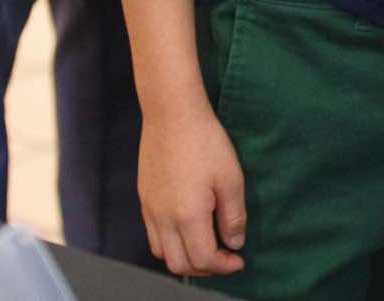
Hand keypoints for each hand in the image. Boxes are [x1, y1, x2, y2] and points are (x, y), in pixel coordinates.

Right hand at [137, 101, 246, 277]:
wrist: (172, 114)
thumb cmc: (206, 142)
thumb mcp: (231, 178)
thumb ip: (233, 216)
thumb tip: (234, 243)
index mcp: (188, 216)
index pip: (203, 259)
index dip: (223, 266)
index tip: (239, 260)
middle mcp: (163, 218)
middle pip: (179, 264)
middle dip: (205, 268)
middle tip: (224, 257)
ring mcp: (150, 209)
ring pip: (162, 253)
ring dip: (185, 257)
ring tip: (206, 245)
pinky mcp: (144, 198)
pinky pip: (153, 235)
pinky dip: (170, 243)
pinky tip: (187, 228)